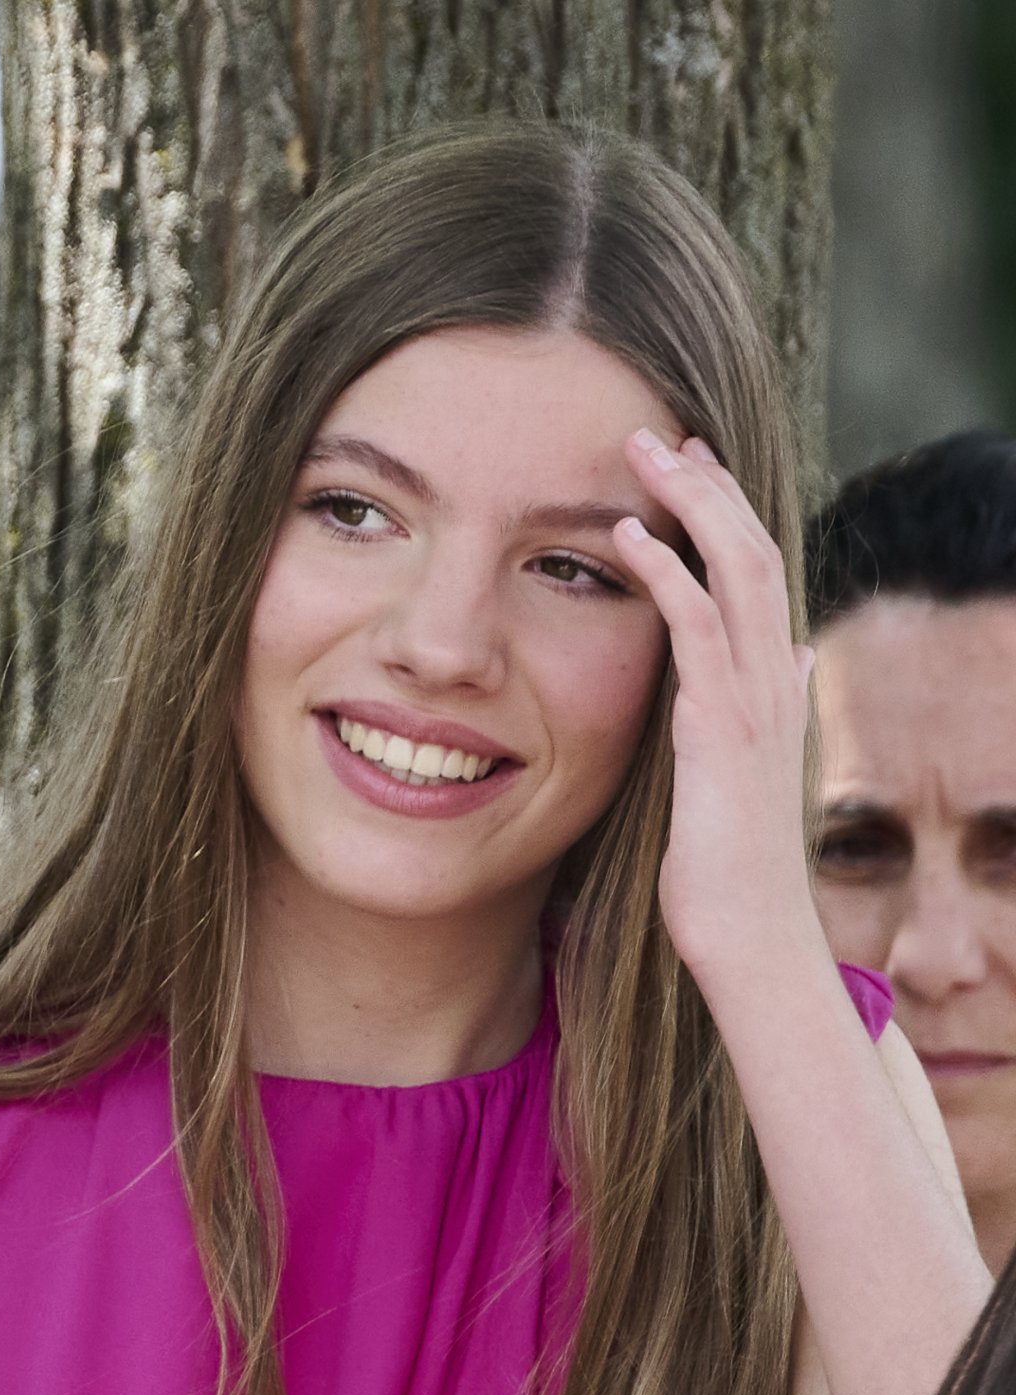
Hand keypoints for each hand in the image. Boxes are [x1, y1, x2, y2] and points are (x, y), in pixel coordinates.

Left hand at [613, 428, 820, 1000]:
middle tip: (662, 432)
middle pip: (754, 550)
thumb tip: (782, 666)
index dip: (725, 515)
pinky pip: (697, 628)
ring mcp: (755, 702)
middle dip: (709, 484)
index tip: (686, 468)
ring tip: (645, 448)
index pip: (756, 575)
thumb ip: (751, 715)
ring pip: (737, 569)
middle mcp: (773, 682)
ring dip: (691, 501)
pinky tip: (630, 533)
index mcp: (772, 689)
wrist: (751, 942)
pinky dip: (667, 570)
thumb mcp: (736, 780)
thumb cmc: (728, 876)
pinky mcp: (721, 729)